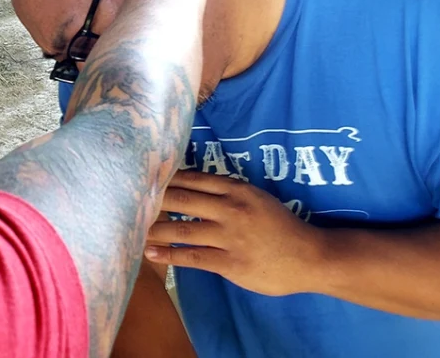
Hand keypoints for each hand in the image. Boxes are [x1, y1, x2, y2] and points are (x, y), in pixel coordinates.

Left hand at [144, 170, 326, 296]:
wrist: (310, 256)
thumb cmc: (281, 227)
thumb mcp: (257, 198)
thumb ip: (229, 192)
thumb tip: (194, 185)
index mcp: (237, 190)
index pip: (194, 178)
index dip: (166, 178)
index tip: (143, 176)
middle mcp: (230, 209)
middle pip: (182, 199)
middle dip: (153, 199)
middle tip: (129, 199)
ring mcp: (229, 236)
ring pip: (181, 228)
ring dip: (154, 229)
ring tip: (132, 229)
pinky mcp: (229, 262)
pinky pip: (192, 257)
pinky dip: (168, 255)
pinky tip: (151, 254)